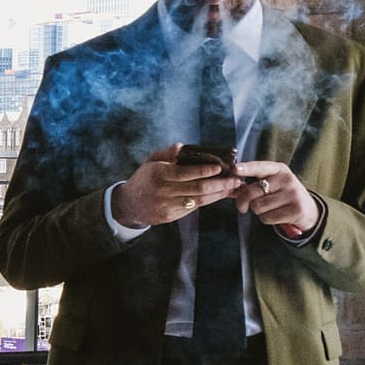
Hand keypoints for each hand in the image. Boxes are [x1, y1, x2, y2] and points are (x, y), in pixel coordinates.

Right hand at [112, 142, 241, 228]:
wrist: (128, 204)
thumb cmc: (144, 179)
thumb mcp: (151, 162)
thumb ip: (167, 154)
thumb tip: (183, 147)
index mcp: (158, 174)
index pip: (185, 172)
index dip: (204, 170)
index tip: (220, 167)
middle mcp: (163, 191)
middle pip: (197, 188)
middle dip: (220, 184)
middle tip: (236, 179)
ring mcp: (167, 205)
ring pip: (199, 200)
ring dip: (219, 194)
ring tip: (233, 187)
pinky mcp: (170, 216)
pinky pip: (194, 208)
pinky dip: (209, 200)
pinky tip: (220, 195)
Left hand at [231, 160, 319, 236]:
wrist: (308, 210)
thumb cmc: (283, 196)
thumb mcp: (273, 184)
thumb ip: (255, 184)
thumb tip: (233, 188)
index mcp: (279, 169)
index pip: (260, 167)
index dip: (246, 168)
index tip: (234, 169)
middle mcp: (287, 179)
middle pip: (252, 192)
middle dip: (242, 202)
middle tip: (242, 207)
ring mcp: (293, 194)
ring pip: (258, 206)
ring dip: (258, 212)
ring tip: (268, 209)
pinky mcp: (296, 210)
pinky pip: (267, 218)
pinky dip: (266, 219)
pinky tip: (276, 216)